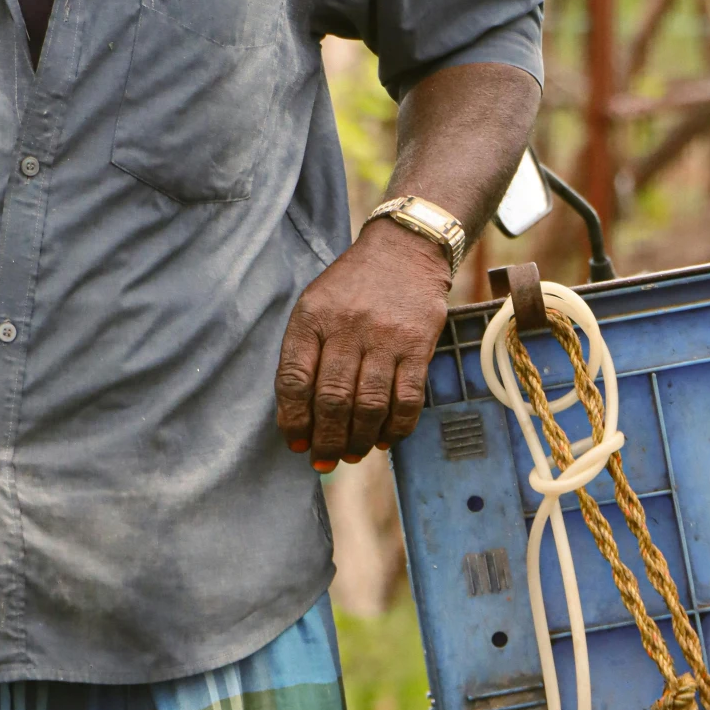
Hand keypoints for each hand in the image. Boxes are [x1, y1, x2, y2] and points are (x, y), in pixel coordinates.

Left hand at [275, 218, 450, 469]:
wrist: (405, 249)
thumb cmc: (353, 285)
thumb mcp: (315, 303)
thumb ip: (305, 351)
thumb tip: (300, 414)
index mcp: (312, 317)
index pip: (293, 379)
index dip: (292, 419)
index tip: (295, 442)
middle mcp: (346, 327)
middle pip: (332, 399)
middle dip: (326, 439)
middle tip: (324, 460)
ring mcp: (385, 337)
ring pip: (369, 405)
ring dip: (359, 440)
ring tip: (352, 454)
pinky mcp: (418, 345)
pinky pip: (407, 399)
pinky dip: (396, 427)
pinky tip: (384, 438)